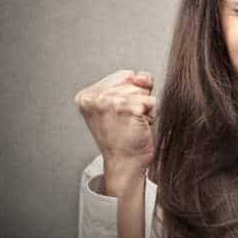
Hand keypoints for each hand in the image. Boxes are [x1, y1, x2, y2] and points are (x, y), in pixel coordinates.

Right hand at [75, 69, 156, 191]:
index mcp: (86, 96)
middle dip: (138, 100)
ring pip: (143, 91)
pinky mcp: (126, 109)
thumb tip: (139, 77)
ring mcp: (109, 103)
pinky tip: (140, 125)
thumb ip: (135, 81)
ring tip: (133, 122)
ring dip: (145, 108)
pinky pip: (151, 100)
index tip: (121, 112)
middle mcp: (94, 98)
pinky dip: (151, 113)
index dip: (131, 93)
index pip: (125, 76)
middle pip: (134, 82)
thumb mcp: (124, 102)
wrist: (125, 162)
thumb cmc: (124, 134)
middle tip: (128, 119)